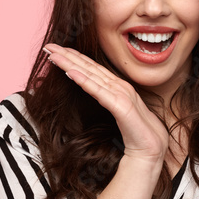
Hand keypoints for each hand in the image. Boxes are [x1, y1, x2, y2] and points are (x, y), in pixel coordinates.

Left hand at [43, 43, 173, 165]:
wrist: (150, 152)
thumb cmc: (136, 135)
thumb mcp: (119, 114)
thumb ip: (108, 102)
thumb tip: (94, 95)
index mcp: (119, 88)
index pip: (92, 69)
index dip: (74, 58)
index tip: (56, 51)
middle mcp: (120, 87)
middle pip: (89, 67)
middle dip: (67, 55)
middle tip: (48, 46)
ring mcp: (120, 95)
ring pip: (90, 75)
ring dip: (70, 63)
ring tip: (53, 54)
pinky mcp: (120, 107)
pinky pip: (98, 92)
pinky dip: (84, 81)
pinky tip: (70, 73)